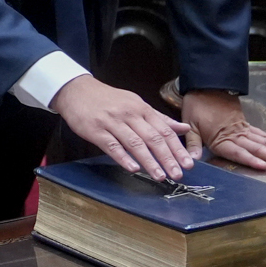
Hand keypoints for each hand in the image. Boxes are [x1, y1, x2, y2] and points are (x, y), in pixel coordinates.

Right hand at [50, 75, 197, 181]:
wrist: (77, 90)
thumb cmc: (109, 100)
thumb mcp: (136, 104)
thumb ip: (160, 118)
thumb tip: (184, 128)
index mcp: (142, 109)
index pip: (165, 130)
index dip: (177, 148)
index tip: (188, 163)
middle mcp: (130, 114)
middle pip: (152, 138)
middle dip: (167, 157)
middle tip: (178, 174)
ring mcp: (112, 122)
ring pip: (134, 143)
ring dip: (149, 161)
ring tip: (160, 176)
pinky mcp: (96, 130)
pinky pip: (112, 146)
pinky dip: (123, 158)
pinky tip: (133, 169)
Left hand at [181, 89, 265, 171]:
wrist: (206, 85)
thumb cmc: (197, 106)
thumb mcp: (191, 125)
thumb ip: (193, 144)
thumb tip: (192, 160)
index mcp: (221, 138)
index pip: (238, 152)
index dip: (251, 160)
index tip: (265, 166)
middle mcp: (236, 135)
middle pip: (258, 148)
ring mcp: (244, 129)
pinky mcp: (247, 124)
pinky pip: (264, 134)